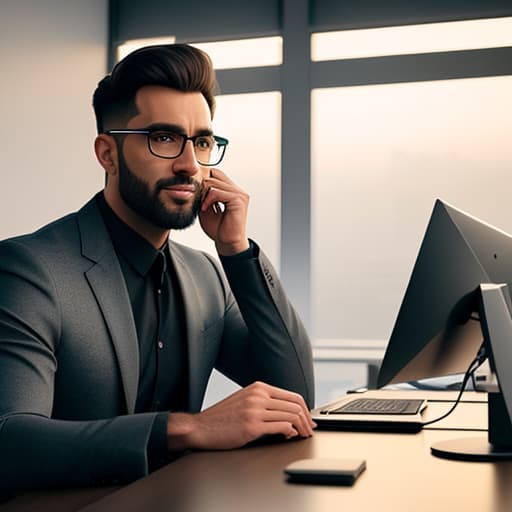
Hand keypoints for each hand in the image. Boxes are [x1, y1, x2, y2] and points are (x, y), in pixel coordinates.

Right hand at [166, 381, 316, 451]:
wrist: (200, 428)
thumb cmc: (221, 418)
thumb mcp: (244, 401)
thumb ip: (264, 403)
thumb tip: (286, 415)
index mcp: (258, 388)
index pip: (292, 395)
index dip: (304, 409)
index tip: (307, 419)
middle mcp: (258, 396)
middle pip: (295, 405)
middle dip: (306, 420)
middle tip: (309, 430)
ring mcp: (255, 410)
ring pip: (290, 416)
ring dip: (301, 428)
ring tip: (302, 436)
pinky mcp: (252, 426)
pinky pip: (281, 426)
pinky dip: (290, 432)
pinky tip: (289, 436)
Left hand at [198, 168, 249, 255]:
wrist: (227, 243)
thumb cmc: (218, 228)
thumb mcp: (206, 206)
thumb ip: (203, 194)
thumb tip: (194, 181)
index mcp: (232, 190)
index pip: (215, 172)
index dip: (203, 179)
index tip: (197, 193)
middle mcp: (237, 190)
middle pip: (214, 174)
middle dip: (202, 186)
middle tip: (198, 200)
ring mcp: (239, 194)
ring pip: (213, 182)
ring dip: (204, 194)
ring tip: (202, 206)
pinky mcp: (238, 200)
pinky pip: (217, 192)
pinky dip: (208, 199)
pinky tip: (205, 208)